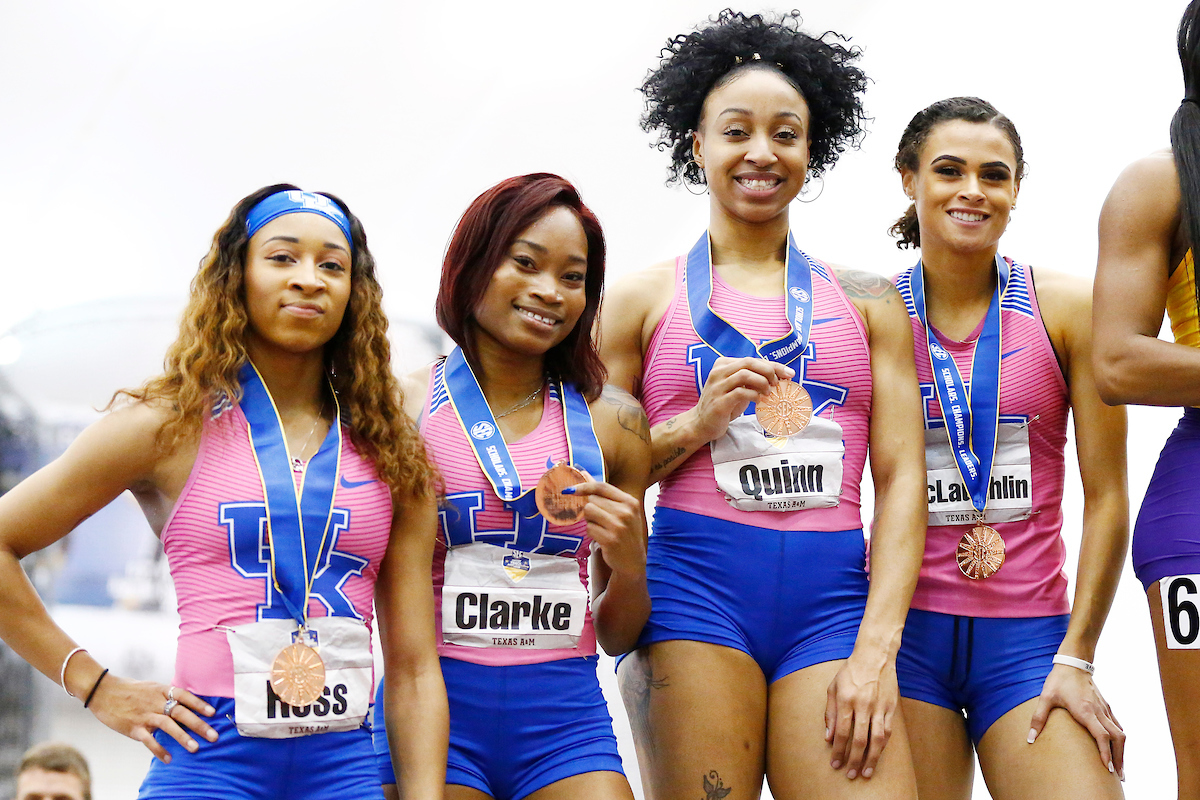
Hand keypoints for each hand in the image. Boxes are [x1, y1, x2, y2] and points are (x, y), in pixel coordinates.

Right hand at [89, 675, 217, 762]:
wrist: (103, 692)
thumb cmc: (131, 691)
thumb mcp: (152, 688)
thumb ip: (167, 696)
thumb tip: (186, 704)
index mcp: (161, 690)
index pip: (184, 695)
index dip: (199, 704)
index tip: (213, 713)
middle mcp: (155, 702)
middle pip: (180, 712)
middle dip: (198, 724)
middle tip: (213, 736)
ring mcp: (144, 714)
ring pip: (167, 726)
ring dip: (182, 737)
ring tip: (195, 748)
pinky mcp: (133, 727)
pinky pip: (148, 740)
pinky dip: (158, 749)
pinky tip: (168, 758)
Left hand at [564, 481, 644, 576]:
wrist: (633, 561)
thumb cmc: (625, 533)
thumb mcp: (623, 512)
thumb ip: (605, 495)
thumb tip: (584, 474)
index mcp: (630, 502)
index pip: (602, 487)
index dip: (584, 486)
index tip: (571, 490)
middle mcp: (626, 512)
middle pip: (592, 500)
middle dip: (590, 509)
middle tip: (600, 521)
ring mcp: (619, 526)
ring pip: (588, 512)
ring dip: (590, 521)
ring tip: (601, 528)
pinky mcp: (610, 540)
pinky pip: (589, 528)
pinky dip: (591, 533)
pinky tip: (602, 538)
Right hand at [694, 357, 794, 441]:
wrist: (701, 423)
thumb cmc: (724, 404)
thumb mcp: (737, 387)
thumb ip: (752, 379)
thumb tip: (779, 376)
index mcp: (723, 364)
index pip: (752, 360)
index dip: (773, 365)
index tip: (789, 373)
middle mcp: (718, 372)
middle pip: (749, 363)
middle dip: (769, 370)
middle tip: (779, 383)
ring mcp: (717, 386)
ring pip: (744, 374)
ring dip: (762, 382)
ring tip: (769, 393)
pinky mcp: (719, 401)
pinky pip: (740, 392)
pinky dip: (754, 395)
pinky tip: (759, 401)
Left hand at [824, 649, 897, 779]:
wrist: (874, 656)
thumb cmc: (850, 672)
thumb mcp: (833, 688)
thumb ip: (830, 713)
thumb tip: (828, 737)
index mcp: (846, 700)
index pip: (842, 732)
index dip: (838, 751)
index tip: (835, 764)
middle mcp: (863, 705)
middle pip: (859, 740)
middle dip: (854, 760)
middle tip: (850, 774)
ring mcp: (879, 707)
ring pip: (877, 739)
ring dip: (872, 758)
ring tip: (866, 772)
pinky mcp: (890, 707)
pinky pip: (888, 731)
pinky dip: (882, 746)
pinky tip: (877, 755)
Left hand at [1028, 664, 1124, 778]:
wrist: (1073, 663)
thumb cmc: (1058, 680)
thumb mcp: (1045, 697)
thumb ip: (1038, 718)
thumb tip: (1030, 738)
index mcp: (1085, 710)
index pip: (1102, 735)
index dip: (1106, 753)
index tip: (1108, 769)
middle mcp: (1099, 711)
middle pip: (1117, 737)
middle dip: (1119, 758)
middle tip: (1119, 776)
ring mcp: (1104, 709)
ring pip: (1120, 733)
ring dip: (1121, 751)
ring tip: (1119, 768)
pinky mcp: (1106, 706)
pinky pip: (1117, 726)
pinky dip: (1119, 740)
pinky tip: (1117, 749)